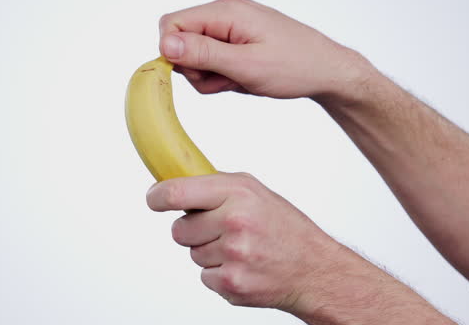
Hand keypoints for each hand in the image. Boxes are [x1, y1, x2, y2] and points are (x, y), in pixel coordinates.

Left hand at [145, 173, 450, 323]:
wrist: (314, 269)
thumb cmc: (283, 227)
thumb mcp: (254, 192)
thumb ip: (214, 187)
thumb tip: (171, 185)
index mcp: (238, 193)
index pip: (176, 192)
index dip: (157, 197)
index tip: (154, 200)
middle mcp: (234, 222)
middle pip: (179, 229)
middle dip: (193, 230)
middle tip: (221, 229)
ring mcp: (232, 255)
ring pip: (191, 253)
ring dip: (209, 252)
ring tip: (240, 248)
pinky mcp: (231, 283)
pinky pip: (203, 276)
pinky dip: (218, 273)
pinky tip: (243, 266)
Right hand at [158, 0, 371, 100]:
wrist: (327, 70)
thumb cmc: (294, 67)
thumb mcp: (245, 67)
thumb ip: (203, 54)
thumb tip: (165, 44)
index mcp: (226, 10)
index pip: (171, 24)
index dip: (175, 54)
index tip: (201, 73)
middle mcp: (225, 9)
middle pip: (181, 40)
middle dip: (197, 68)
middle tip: (228, 79)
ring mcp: (231, 22)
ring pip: (195, 52)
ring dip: (211, 74)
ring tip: (241, 79)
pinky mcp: (236, 34)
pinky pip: (212, 55)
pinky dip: (222, 72)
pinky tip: (243, 77)